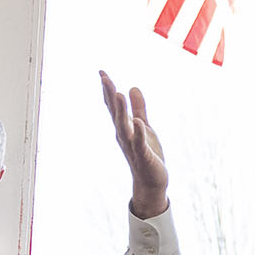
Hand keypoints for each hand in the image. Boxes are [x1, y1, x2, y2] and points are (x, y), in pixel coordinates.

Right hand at [100, 71, 169, 217]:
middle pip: (115, 113)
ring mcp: (132, 146)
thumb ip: (139, 108)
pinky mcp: (143, 156)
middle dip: (110, 96)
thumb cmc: (147, 154)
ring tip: (118, 93)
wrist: (152, 181)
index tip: (101, 73)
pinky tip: (138, 122)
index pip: (113, 106)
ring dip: (121, 110)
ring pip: (124, 126)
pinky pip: (139, 143)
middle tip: (104, 78)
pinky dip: (138, 133)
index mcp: (124, 127)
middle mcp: (124, 135)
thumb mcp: (145, 126)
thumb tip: (132, 87)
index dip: (108, 90)